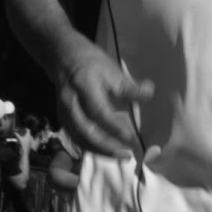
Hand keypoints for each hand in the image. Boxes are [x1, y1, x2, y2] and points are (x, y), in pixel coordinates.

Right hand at [54, 43, 153, 158]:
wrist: (61, 55)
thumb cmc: (90, 60)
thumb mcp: (111, 68)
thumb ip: (128, 86)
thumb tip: (149, 93)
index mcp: (84, 85)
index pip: (100, 112)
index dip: (116, 128)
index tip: (134, 140)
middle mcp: (70, 101)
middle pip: (86, 130)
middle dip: (107, 146)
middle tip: (128, 154)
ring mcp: (63, 111)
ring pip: (79, 137)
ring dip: (100, 150)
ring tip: (120, 156)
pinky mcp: (62, 118)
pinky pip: (76, 137)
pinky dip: (91, 147)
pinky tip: (106, 150)